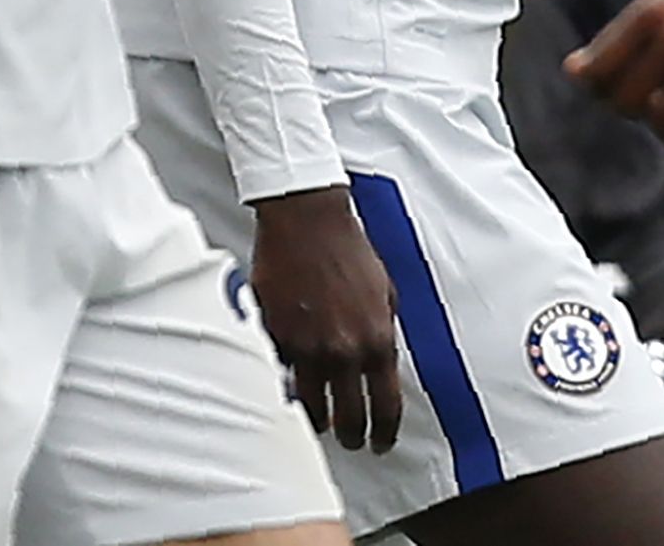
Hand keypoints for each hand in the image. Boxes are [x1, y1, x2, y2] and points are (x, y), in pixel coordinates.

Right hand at [249, 185, 402, 451]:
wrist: (308, 220)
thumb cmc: (347, 249)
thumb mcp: (385, 291)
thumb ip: (383, 331)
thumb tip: (381, 362)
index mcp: (377, 339)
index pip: (386, 407)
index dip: (384, 433)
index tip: (381, 443)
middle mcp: (343, 350)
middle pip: (348, 419)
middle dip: (351, 436)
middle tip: (350, 439)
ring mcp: (307, 347)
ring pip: (311, 407)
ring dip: (317, 417)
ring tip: (319, 417)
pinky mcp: (277, 337)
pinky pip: (282, 374)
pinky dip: (288, 380)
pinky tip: (292, 377)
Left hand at [568, 0, 663, 144]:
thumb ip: (626, 32)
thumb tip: (575, 70)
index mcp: (651, 13)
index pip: (599, 68)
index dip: (593, 85)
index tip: (600, 87)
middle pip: (623, 101)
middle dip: (625, 105)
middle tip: (641, 98)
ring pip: (658, 123)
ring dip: (659, 120)